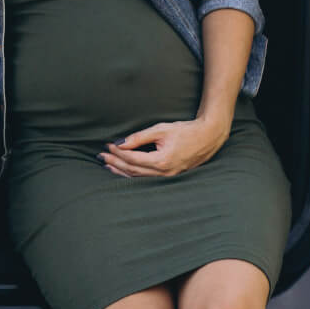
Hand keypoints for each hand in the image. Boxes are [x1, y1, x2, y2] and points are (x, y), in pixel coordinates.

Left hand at [99, 117, 229, 177]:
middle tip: (101, 156)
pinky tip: (123, 171)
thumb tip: (120, 143)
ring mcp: (167, 177)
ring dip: (121, 171)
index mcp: (162, 161)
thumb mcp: (161, 130)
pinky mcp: (169, 176)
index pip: (132, 159)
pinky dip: (132, 174)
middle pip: (132, 171)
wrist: (208, 137)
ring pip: (138, 177)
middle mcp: (164, 172)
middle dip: (115, 163)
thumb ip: (139, 137)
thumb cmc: (185, 131)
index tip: (108, 144)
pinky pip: (146, 178)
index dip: (117, 152)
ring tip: (107, 165)